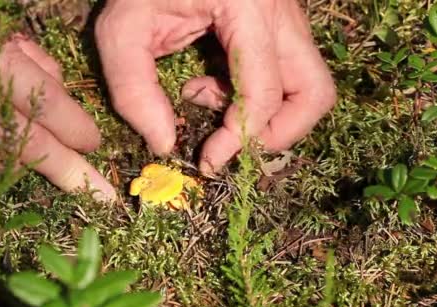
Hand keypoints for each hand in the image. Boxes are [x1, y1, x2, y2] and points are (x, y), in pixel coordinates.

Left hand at [95, 0, 335, 173]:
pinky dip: (258, 97)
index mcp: (249, 9)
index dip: (239, 139)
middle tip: (231, 142)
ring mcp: (286, 20)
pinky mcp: (277, 27)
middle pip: (315, 95)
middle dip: (276, 134)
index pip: (265, 93)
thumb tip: (165, 144)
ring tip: (221, 108)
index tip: (207, 160)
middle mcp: (281, 15)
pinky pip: (288, 76)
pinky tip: (215, 85)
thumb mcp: (120, 31)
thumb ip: (133, 90)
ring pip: (311, 87)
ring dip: (273, 118)